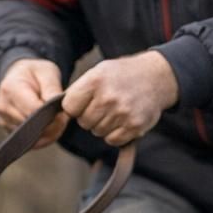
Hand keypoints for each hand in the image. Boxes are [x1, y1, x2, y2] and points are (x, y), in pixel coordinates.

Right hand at [0, 57, 67, 145]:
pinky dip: (41, 137)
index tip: (64, 114)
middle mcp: (3, 106)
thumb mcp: (47, 72)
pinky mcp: (7, 128)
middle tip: (64, 119)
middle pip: (30, 127)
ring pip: (29, 137)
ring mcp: (3, 119)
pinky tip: (49, 128)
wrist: (18, 75)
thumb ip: (52, 90)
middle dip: (51, 126)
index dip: (51, 116)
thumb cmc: (34, 73)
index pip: (32, 111)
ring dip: (48, 133)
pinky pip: (27, 141)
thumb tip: (57, 111)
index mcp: (11, 89)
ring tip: (57, 121)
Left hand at [62, 50, 179, 146]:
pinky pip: (112, 140)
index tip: (86, 101)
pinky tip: (123, 119)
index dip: (75, 107)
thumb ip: (77, 91)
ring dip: (103, 124)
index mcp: (95, 81)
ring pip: (97, 131)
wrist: (156, 77)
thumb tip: (56, 112)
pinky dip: (115, 133)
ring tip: (116, 109)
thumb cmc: (120, 76)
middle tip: (105, 104)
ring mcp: (122, 112)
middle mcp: (108, 97)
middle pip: (83, 122)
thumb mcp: (97, 72)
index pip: (69, 108)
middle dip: (90, 116)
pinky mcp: (135, 125)